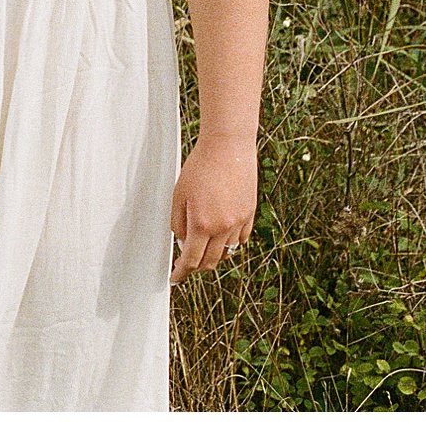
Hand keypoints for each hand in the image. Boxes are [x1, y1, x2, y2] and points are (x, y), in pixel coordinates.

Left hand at [169, 131, 256, 283]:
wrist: (228, 147)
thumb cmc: (199, 167)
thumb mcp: (179, 195)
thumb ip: (178, 222)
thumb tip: (182, 241)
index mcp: (202, 224)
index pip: (191, 260)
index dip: (181, 273)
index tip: (174, 278)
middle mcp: (223, 228)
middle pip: (210, 262)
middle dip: (196, 267)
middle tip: (185, 265)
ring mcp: (239, 222)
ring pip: (227, 252)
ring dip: (213, 256)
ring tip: (202, 249)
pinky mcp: (250, 214)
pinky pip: (240, 239)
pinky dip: (229, 243)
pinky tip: (220, 237)